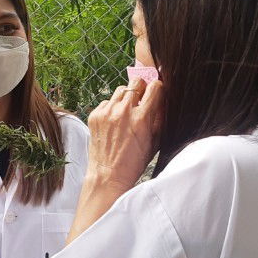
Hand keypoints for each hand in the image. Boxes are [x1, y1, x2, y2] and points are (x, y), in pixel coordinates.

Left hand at [85, 77, 163, 194]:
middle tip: (141, 100)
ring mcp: (107, 112)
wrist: (108, 175)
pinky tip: (114, 121)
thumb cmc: (134, 162)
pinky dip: (112, 107)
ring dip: (126, 97)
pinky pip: (107, 101)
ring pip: (121, 89)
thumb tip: (162, 100)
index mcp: (142, 117)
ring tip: (127, 112)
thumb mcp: (155, 141)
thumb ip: (160, 118)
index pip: (154, 86)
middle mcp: (124, 111)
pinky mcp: (95, 115)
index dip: (157, 89)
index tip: (156, 93)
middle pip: (136, 82)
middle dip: (141, 89)